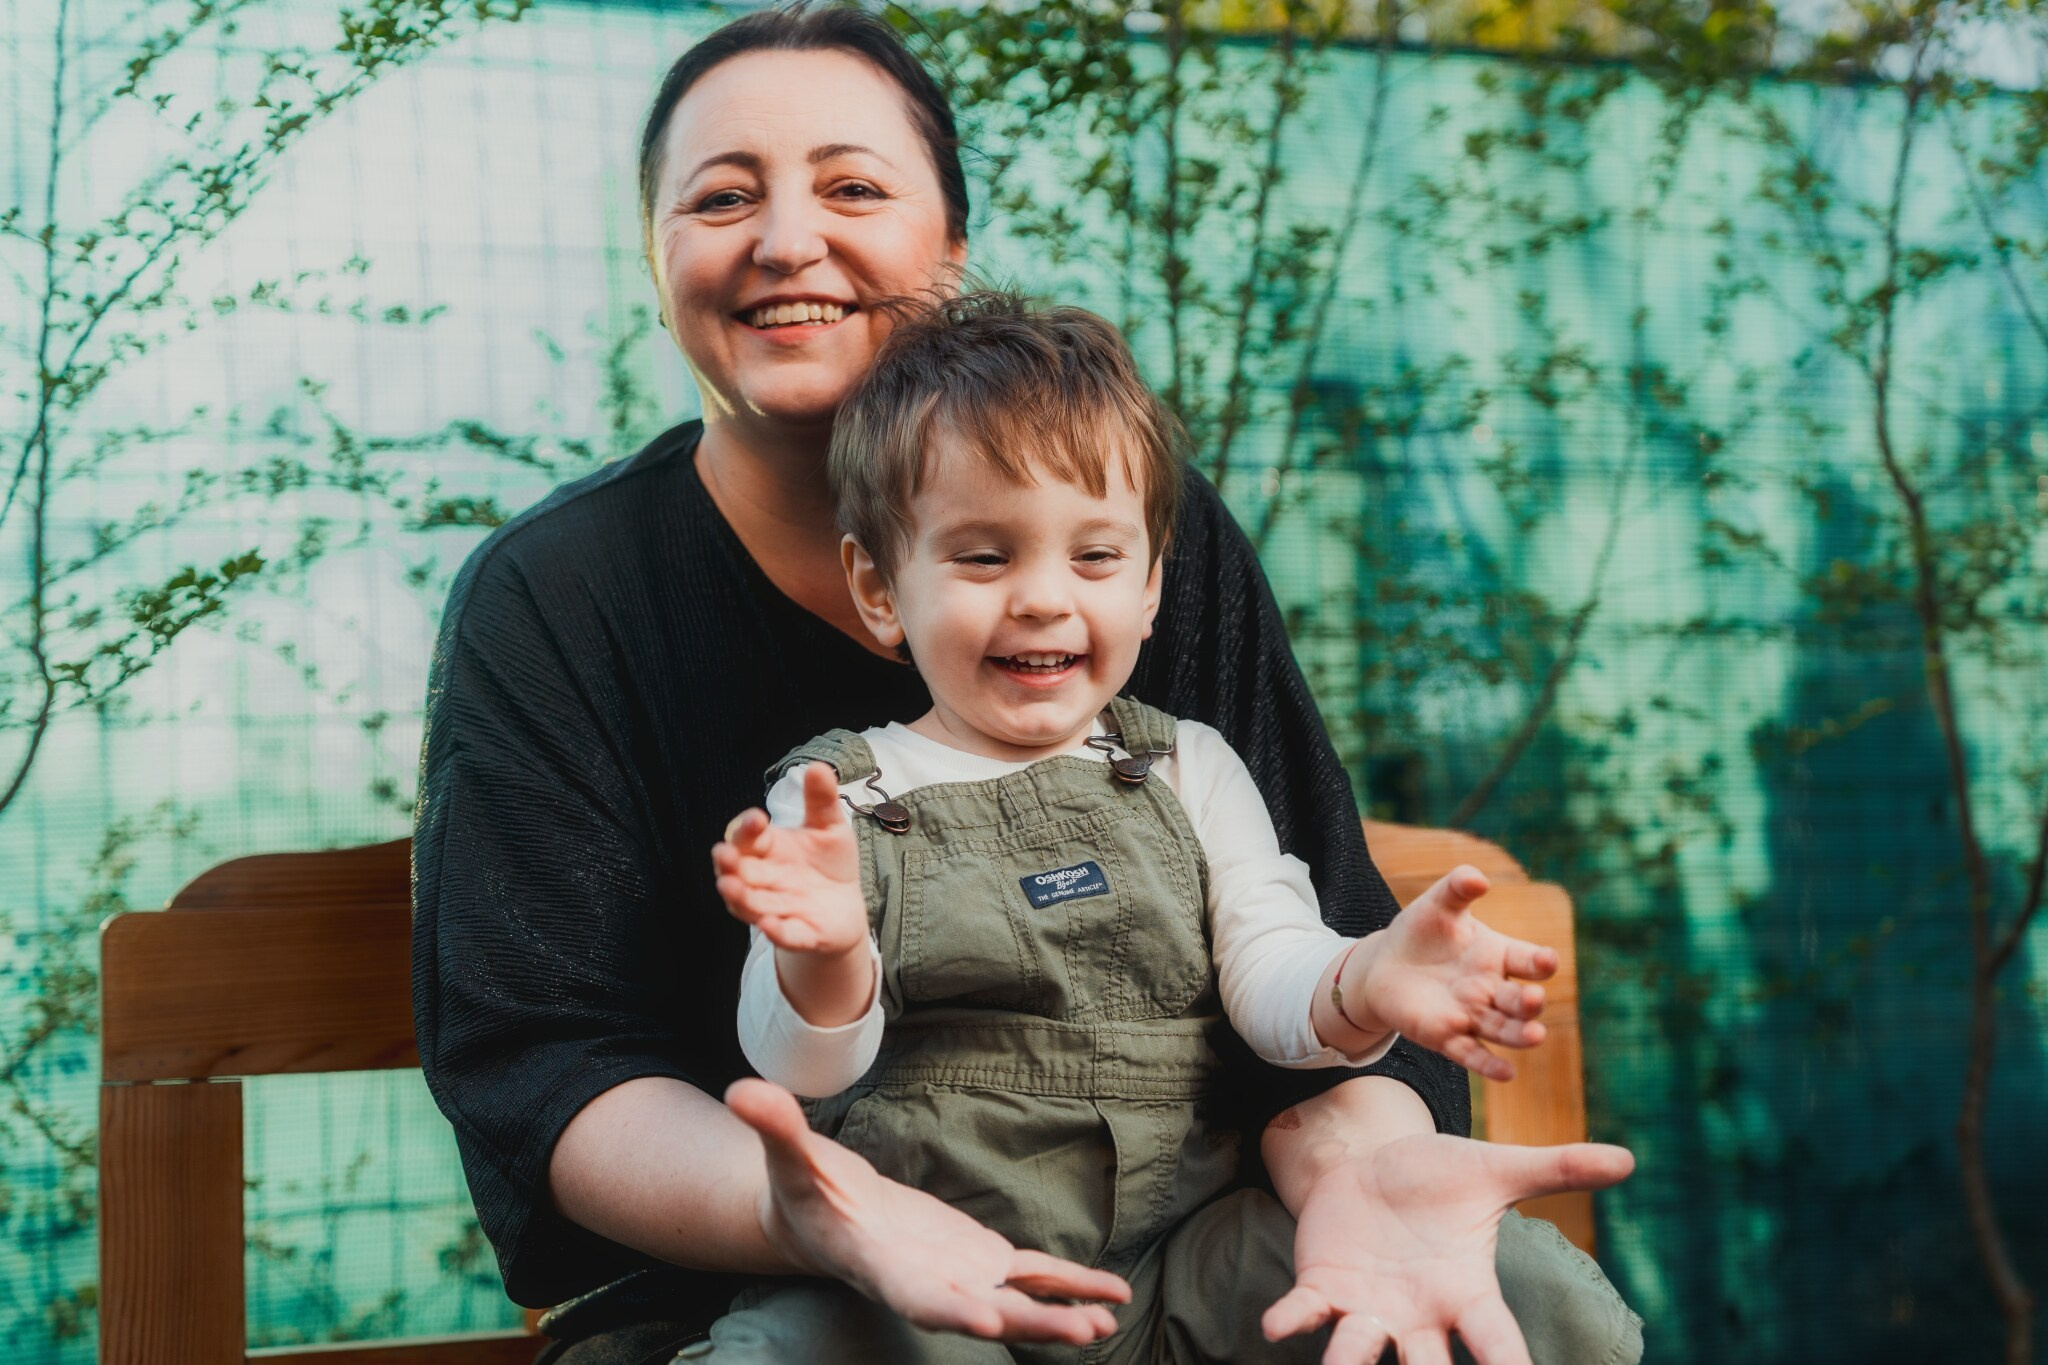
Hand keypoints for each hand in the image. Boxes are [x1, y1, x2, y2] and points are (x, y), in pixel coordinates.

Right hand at [714, 762, 868, 955]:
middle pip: (739, 872)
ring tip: (731, 887)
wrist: (844, 907)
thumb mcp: (829, 827)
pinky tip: (769, 926)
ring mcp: (776, 908)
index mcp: (768, 849)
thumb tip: (818, 766)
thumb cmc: (828, 862)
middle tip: (723, 854)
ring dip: (740, 897)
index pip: (748, 837)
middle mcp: (764, 880)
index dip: (747, 828)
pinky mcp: (797, 934)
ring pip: (750, 904)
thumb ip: (821, 800)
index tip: (757, 819)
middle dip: (729, 864)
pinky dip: (776, 932)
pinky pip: (783, 935)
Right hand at [727, 1078, 1130, 1342]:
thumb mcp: (791, 1158)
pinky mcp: (979, 1256)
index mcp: (880, 1264)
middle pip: (981, 1308)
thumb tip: (742, 1090)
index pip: (917, 1293)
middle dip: (1029, 1324)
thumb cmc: (804, 1190)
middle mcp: (925, 1280)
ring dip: (1059, 1313)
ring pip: (1015, 1300)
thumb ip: (776, 1128)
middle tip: (1080, 1334)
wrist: (823, 1215)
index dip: (951, 1306)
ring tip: (1105, 1322)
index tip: (987, 1321)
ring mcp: (956, 1272)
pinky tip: (1110, 1300)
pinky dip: (1068, 1286)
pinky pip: (1030, 1277)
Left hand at [1263, 1132, 1633, 1364]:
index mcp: (1466, 1293)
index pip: (1497, 1343)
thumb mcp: (1493, 1171)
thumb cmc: (1438, 1178)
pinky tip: (1276, 1327)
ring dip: (1350, 1364)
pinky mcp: (1321, 1288)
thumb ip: (1554, 1170)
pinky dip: (1291, 1320)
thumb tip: (1628, 1160)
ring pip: (1361, 1352)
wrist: (1370, 1165)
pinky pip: (1305, 1312)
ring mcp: (1367, 1309)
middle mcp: (1418, 1316)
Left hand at [1348, 866, 1557, 1080]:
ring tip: (1535, 1036)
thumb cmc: (1420, 932)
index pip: (1528, 961)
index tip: (1546, 960)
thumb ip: (1457, 888)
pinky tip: (1506, 1073)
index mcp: (1498, 955)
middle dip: (1530, 1003)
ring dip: (1520, 1035)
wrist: (1384, 965)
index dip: (1539, 962)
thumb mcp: (1437, 905)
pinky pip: (1472, 1054)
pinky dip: (1489, 1064)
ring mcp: (1472, 1015)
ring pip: (1503, 1029)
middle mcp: (1492, 989)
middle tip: (1535, 1000)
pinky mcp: (1448, 1037)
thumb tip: (1477, 879)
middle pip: (1519, 1000)